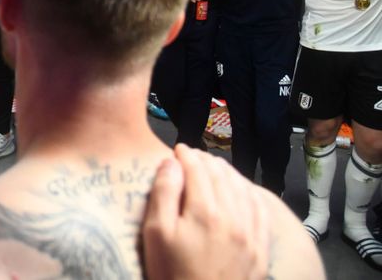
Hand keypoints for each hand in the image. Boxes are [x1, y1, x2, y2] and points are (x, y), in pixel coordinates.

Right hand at [143, 144, 269, 279]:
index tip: (177, 149)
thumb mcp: (155, 235)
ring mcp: (250, 233)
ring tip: (215, 167)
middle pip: (221, 176)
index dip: (186, 156)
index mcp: (204, 211)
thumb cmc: (171, 274)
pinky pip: (260, 210)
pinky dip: (250, 193)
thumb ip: (163, 195)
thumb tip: (171, 164)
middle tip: (193, 156)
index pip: (198, 170)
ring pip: (243, 189)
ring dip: (228, 173)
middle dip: (206, 161)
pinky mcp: (260, 249)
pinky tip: (242, 190)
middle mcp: (233, 217)